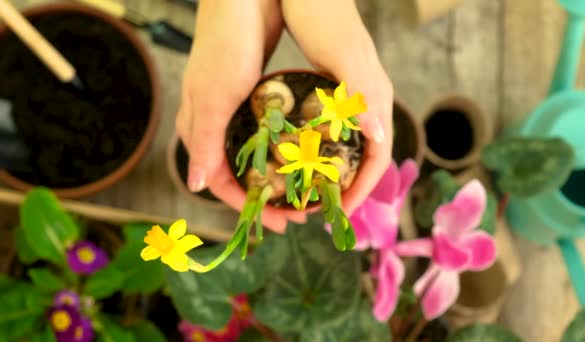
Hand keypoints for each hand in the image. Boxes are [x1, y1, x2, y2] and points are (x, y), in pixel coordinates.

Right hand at [176, 0, 304, 232]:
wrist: (239, 1)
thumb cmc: (223, 46)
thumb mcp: (213, 98)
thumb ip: (204, 143)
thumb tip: (194, 186)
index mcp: (198, 129)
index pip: (221, 184)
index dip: (250, 208)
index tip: (281, 224)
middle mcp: (212, 124)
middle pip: (239, 175)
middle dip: (268, 197)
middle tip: (299, 212)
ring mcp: (231, 110)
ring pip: (253, 156)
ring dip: (276, 175)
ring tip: (304, 189)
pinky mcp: (249, 95)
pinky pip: (264, 134)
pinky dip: (281, 150)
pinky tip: (302, 155)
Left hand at [281, 0, 393, 214]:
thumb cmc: (323, 15)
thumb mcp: (343, 55)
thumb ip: (363, 94)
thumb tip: (380, 140)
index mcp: (375, 98)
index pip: (378, 156)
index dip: (363, 189)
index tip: (340, 213)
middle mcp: (368, 101)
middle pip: (366, 157)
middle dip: (349, 187)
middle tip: (323, 209)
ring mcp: (351, 96)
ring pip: (350, 145)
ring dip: (335, 172)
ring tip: (312, 192)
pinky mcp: (334, 90)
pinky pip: (333, 131)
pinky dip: (322, 151)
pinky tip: (301, 157)